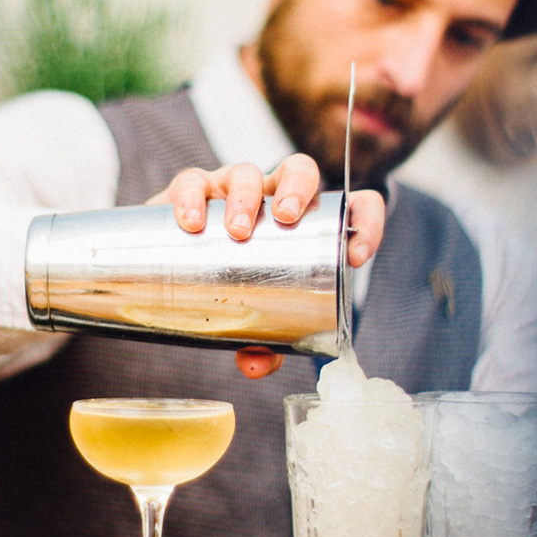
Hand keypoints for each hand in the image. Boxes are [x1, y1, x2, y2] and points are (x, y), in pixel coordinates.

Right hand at [148, 154, 384, 381]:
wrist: (169, 265)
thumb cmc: (228, 286)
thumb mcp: (250, 315)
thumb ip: (259, 342)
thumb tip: (257, 366)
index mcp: (303, 225)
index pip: (350, 207)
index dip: (366, 221)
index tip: (356, 255)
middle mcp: (271, 199)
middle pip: (299, 170)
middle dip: (298, 190)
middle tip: (286, 219)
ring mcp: (231, 191)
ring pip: (247, 173)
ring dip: (246, 196)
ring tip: (237, 230)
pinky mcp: (191, 191)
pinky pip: (193, 181)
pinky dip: (192, 197)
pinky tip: (191, 222)